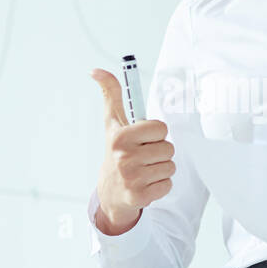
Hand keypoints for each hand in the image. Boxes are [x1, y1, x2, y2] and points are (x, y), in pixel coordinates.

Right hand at [90, 68, 174, 234]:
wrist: (110, 192)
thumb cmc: (116, 151)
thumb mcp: (112, 123)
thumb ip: (111, 94)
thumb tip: (96, 70)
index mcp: (120, 137)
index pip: (161, 128)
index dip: (155, 133)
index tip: (143, 139)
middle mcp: (124, 158)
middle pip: (169, 148)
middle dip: (160, 152)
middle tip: (144, 156)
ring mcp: (132, 179)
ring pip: (170, 167)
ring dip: (161, 169)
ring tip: (145, 170)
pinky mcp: (140, 197)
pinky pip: (168, 185)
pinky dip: (161, 185)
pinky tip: (146, 184)